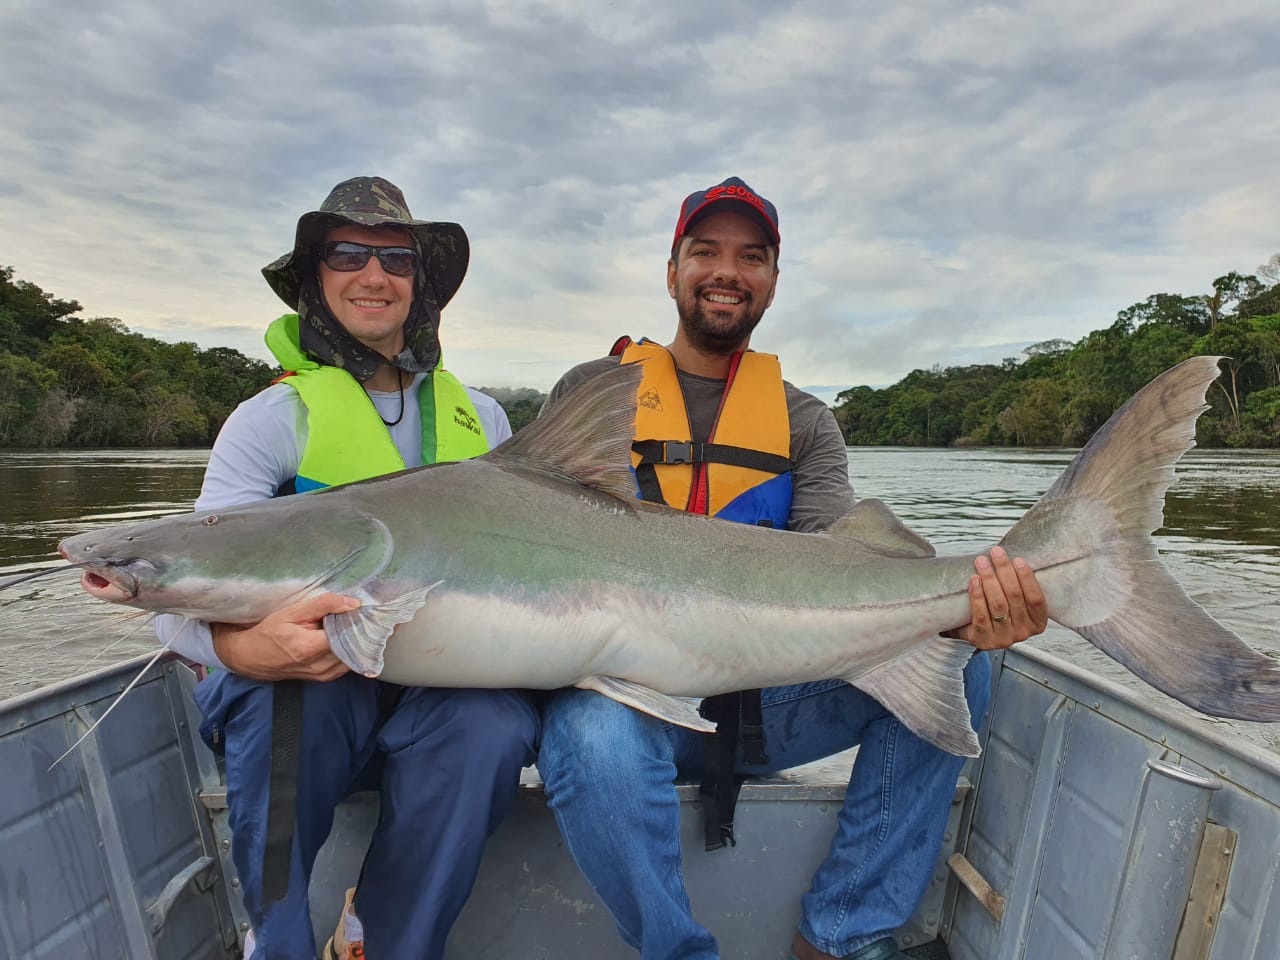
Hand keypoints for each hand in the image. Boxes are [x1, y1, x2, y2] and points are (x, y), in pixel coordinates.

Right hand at [211, 593, 359, 681]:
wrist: (251, 658)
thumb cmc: (269, 633)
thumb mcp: (293, 612)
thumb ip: (324, 605)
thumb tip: (354, 604)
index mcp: (310, 648)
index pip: (348, 635)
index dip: (358, 622)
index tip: (360, 611)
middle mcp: (320, 666)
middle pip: (354, 647)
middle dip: (358, 631)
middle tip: (357, 616)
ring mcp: (324, 676)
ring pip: (353, 657)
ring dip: (355, 642)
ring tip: (348, 627)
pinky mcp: (326, 678)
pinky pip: (347, 664)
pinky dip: (349, 651)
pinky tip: (342, 639)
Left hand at [949, 546, 1047, 650]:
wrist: (976, 632)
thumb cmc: (998, 611)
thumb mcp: (1016, 601)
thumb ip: (1019, 586)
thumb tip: (1012, 557)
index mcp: (1037, 622)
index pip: (1036, 599)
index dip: (1028, 578)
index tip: (1018, 559)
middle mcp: (1023, 632)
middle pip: (1015, 597)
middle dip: (1004, 571)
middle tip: (995, 553)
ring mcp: (1005, 638)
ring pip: (998, 605)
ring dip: (989, 579)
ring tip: (982, 562)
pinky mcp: (985, 641)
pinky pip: (981, 615)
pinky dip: (977, 595)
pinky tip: (974, 580)